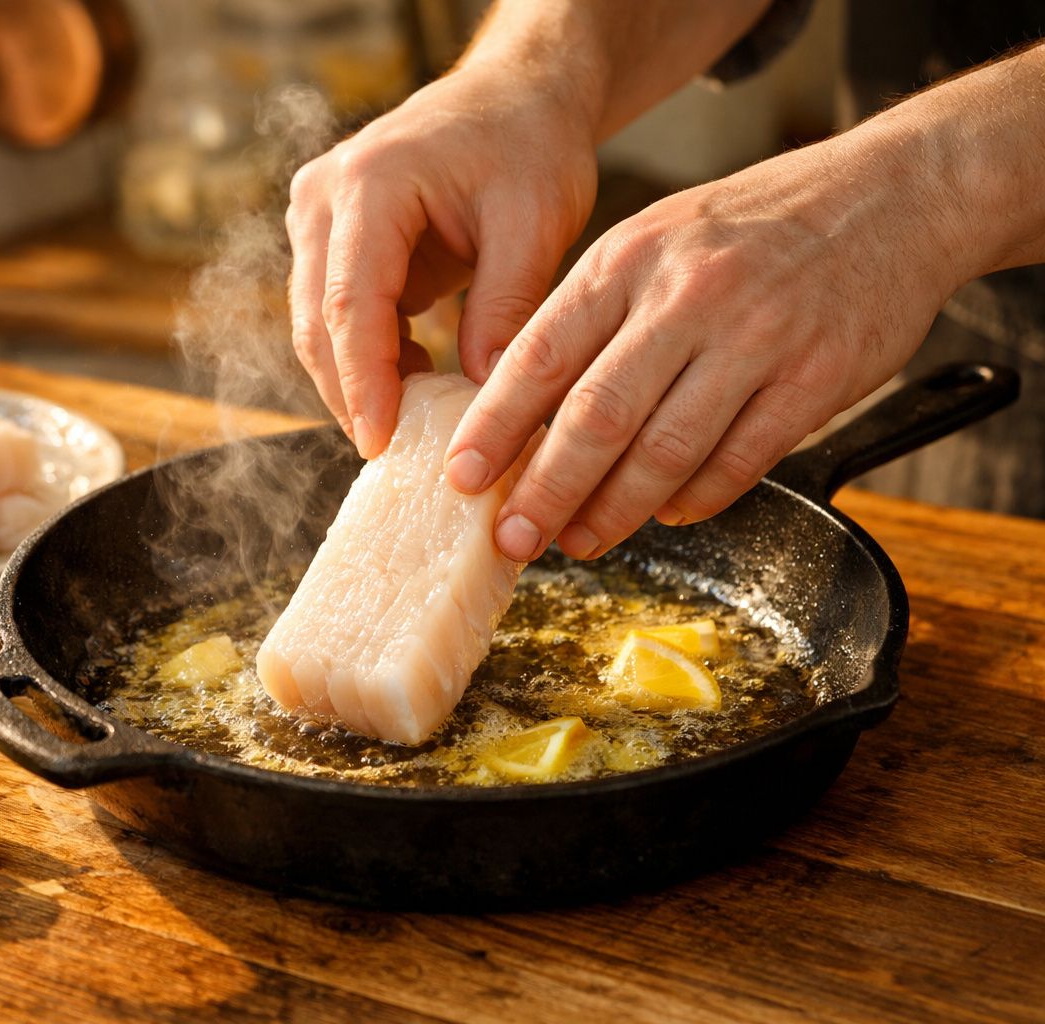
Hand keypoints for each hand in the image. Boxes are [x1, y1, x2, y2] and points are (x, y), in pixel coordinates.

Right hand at [285, 59, 599, 456]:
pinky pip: (333, 313)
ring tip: (409, 427)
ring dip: (355, 380)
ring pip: (315, 324)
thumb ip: (507, 305)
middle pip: (317, 321)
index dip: (363, 382)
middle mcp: (323, 197)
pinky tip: (411, 384)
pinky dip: (365, 356)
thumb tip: (485, 397)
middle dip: (351, 395)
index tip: (381, 442)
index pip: (350, 303)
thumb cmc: (528, 144)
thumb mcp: (536, 221)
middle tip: (393, 454)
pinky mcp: (327, 238)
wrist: (513, 95)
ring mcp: (316, 216)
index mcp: (370, 183)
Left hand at [445, 126, 971, 560]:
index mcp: (628, 260)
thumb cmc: (751, 226)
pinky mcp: (815, 378)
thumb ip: (591, 317)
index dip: (493, 426)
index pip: (540, 355)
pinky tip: (668, 514)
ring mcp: (754, 337)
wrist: (891, 194)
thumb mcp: (652, 240)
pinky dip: (696, 497)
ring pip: (664, 449)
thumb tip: (523, 414)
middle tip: (513, 537)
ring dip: (614, 510)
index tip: (460, 477)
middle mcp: (685, 296)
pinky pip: (741, 460)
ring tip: (580, 541)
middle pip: (595, 416)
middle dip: (545, 490)